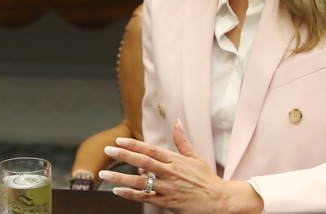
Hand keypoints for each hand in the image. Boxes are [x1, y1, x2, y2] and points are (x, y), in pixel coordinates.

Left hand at [98, 120, 262, 213]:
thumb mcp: (196, 157)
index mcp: (175, 161)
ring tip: (104, 174)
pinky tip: (118, 191)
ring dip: (121, 177)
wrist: (220, 201)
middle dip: (124, 155)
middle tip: (107, 149)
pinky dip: (131, 194)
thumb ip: (182, 141)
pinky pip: (146, 198)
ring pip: (140, 182)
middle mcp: (170, 173)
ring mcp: (168, 189)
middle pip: (143, 162)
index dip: (134, 144)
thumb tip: (177, 122)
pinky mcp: (168, 203)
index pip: (151, 150)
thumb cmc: (207, 179)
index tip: (119, 140)